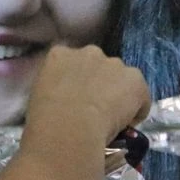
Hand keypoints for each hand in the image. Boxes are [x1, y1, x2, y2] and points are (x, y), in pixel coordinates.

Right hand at [25, 45, 151, 145]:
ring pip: (122, 80)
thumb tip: (64, 100)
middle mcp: (89, 52)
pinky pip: (140, 96)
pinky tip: (126, 126)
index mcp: (60, 54)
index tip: (77, 99)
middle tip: (94, 109)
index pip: (73, 63)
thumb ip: (53, 88)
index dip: (78, 82)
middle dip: (100, 84)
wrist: (68, 127)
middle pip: (101, 67)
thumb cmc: (45, 118)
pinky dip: (137, 110)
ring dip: (118, 94)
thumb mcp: (39, 96)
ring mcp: (114, 63)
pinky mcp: (135, 79)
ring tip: (111, 119)